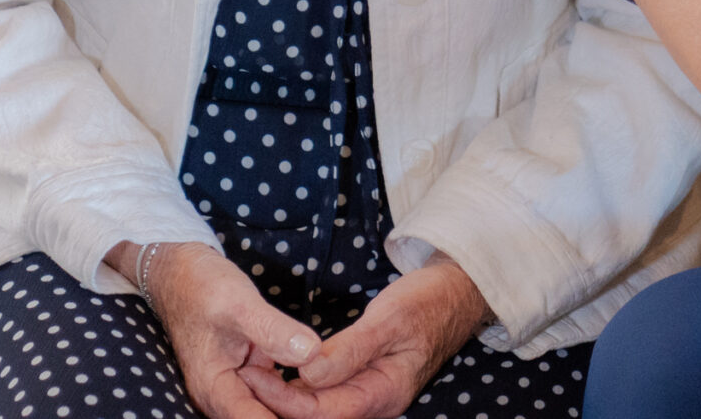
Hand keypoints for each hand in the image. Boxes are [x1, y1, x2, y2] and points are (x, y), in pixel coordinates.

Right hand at [138, 242, 322, 418]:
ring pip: (272, 410)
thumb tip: (312, 355)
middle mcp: (223, 396)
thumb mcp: (239, 303)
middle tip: (332, 404)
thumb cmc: (202, 286)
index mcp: (215, 389)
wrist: (180, 272)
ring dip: (297, 406)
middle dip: (297, 413)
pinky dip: (294, 391)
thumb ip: (273, 330)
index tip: (319, 412)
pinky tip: (319, 384)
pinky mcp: (248, 374)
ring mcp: (235, 385)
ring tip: (331, 397)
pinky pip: (274, 393)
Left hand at [238, 260, 490, 418]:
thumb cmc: (426, 300)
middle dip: (280, 402)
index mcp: (385, 393)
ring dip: (288, 396)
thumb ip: (349, 349)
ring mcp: (373, 393)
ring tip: (252, 376)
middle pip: (320, 416)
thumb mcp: (389, 318)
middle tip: (243, 378)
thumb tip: (307, 373)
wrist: (457, 292)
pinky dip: (302, 387)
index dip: (285, 399)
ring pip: (322, 407)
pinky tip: (279, 373)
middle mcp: (377, 402)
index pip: (324, 411)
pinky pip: (329, 394)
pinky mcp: (367, 380)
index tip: (253, 376)